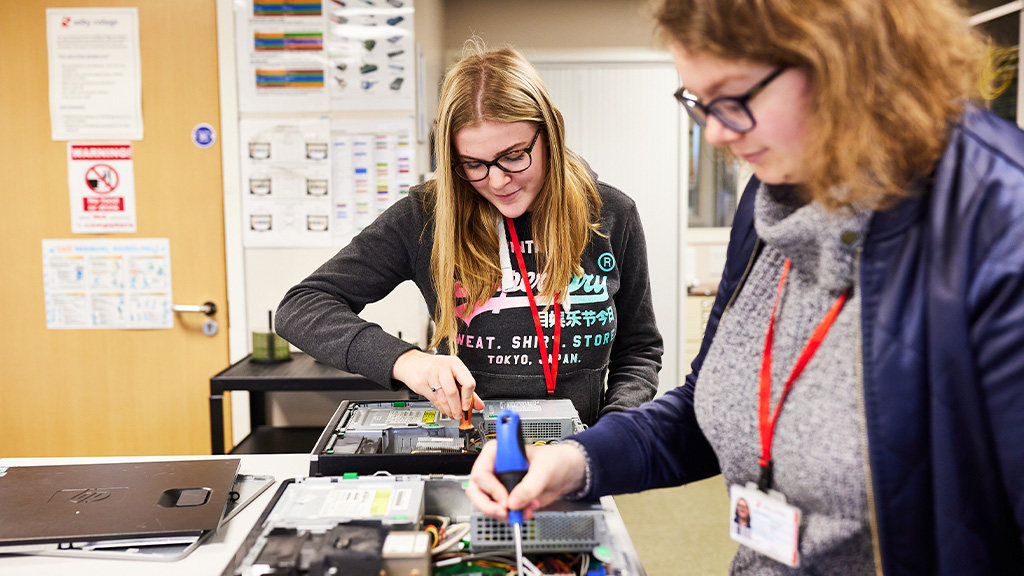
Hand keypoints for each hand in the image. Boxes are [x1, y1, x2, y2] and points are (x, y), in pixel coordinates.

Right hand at [392, 349, 483, 419]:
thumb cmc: (435, 368)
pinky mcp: (421, 382)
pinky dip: (441, 408)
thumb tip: (479, 405)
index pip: (467, 382)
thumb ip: (467, 389)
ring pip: (442, 397)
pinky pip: (433, 399)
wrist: (412, 363)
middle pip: (453, 392)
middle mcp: (442, 366)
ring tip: (452, 414)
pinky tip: (444, 409)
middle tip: (459, 415)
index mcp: (454, 363)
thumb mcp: (453, 373)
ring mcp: (430, 374)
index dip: (469, 398)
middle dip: (457, 407)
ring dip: (449, 409)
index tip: (467, 407)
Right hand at [466, 441, 586, 520]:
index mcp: (498, 452)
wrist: (565, 473)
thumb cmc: (554, 460)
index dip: (490, 488)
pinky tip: (526, 511)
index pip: (481, 471)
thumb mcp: (544, 470)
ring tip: (522, 512)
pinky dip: (512, 516)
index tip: (505, 499)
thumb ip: (530, 486)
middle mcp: (494, 468)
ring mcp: (498, 484)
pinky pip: (500, 511)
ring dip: (503, 513)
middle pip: (476, 490)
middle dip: (489, 506)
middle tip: (505, 513)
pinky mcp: (506, 497)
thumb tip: (513, 502)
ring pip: (485, 504)